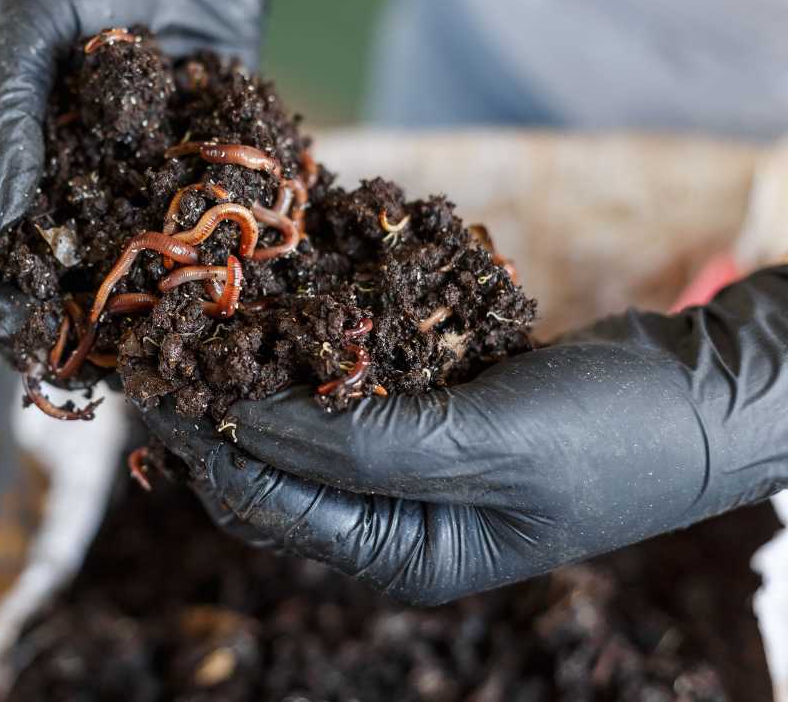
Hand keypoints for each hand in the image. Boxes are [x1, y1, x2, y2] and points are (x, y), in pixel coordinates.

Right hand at [0, 0, 316, 350]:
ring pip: (91, 272)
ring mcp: (105, 187)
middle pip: (24, 269)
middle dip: (34, 320)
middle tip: (55, 360)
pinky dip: (164, 287)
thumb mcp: (22, 27)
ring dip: (98, 324)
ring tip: (114, 366)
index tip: (0, 319)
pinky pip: (160, 245)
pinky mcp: (168, 186)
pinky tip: (175, 323)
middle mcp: (40, 177)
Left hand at [145, 267, 787, 604]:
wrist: (706, 392)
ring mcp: (411, 467)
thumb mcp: (484, 446)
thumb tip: (248, 424)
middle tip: (163, 342)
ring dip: (258, 371)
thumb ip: (361, 446)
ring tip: (205, 317)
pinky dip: (314, 349)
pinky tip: (282, 304)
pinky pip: (350, 385)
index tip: (155, 380)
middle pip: (274, 470)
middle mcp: (395, 521)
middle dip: (218, 409)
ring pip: (303, 423)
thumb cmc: (611, 436)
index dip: (207, 443)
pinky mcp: (429, 414)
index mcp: (403, 556)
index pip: (271, 505)